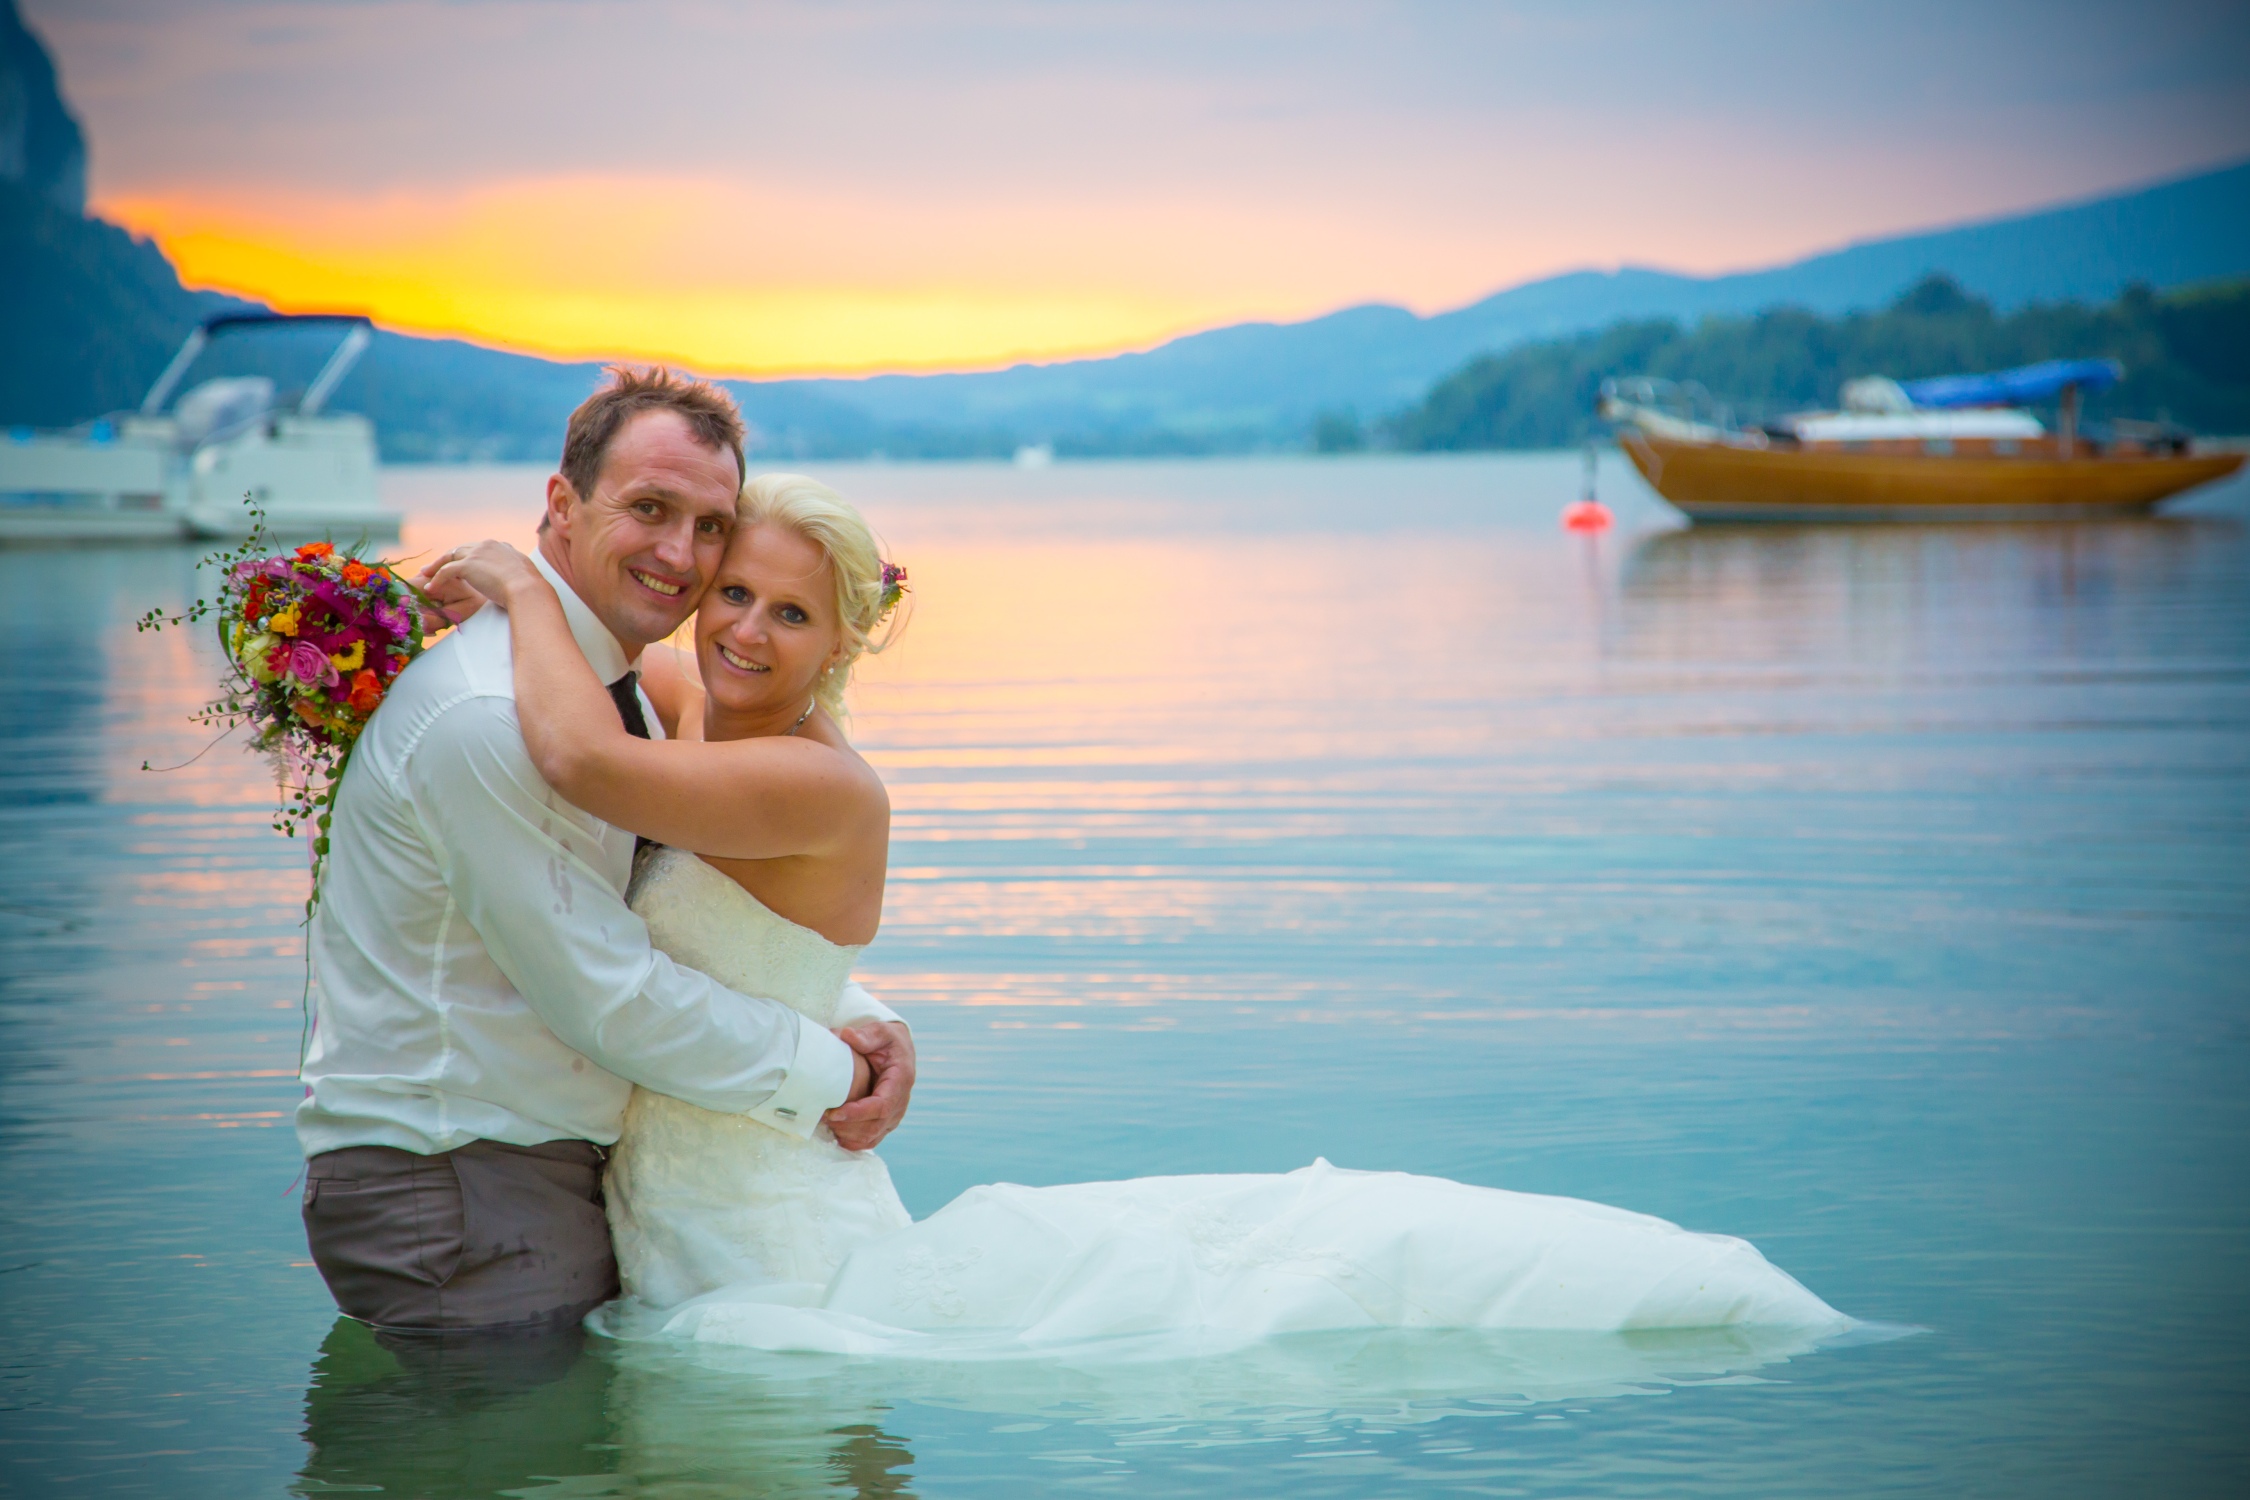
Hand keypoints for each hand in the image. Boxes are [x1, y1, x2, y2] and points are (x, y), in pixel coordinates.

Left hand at [418, 541, 543, 628]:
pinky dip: (436, 579)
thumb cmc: (530, 587)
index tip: (459, 564)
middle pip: (460, 549)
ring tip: (426, 575)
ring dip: (436, 567)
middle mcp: (486, 545)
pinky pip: (446, 571)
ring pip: (449, 557)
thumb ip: (515, 571)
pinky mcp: (467, 565)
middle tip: (434, 567)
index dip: (466, 556)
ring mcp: (476, 554)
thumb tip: (518, 579)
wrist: (527, 589)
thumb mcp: (523, 573)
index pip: (476, 548)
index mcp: (499, 546)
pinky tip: (430, 588)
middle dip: (446, 558)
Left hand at [823, 1020, 914, 1151]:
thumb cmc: (887, 1040)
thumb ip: (866, 1035)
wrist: (898, 1050)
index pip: (881, 1106)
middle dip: (846, 1127)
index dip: (857, 1113)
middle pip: (875, 1127)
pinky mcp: (886, 1123)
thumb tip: (846, 1035)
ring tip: (826, 1123)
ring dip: (847, 1135)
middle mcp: (900, 1103)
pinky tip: (835, 1132)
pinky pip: (870, 1140)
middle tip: (822, 1117)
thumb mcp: (880, 1032)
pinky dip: (852, 1141)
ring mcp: (894, 1116)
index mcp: (900, 1081)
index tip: (834, 1112)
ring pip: (871, 1137)